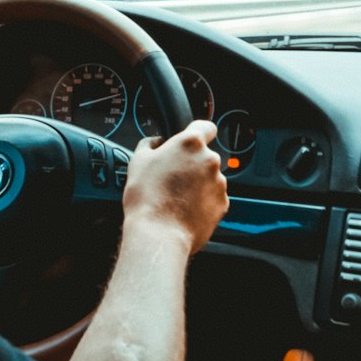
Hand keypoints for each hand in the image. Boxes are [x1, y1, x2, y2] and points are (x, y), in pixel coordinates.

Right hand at [122, 119, 227, 253]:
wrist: (159, 234)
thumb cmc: (147, 199)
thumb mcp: (138, 161)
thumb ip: (150, 144)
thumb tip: (156, 142)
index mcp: (190, 143)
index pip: (205, 126)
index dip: (197, 131)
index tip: (191, 139)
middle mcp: (210, 160)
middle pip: (205, 155)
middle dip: (192, 164)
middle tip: (172, 177)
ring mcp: (219, 183)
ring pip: (209, 177)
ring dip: (197, 183)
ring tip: (176, 197)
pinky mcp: (222, 204)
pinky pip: (213, 197)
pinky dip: (203, 201)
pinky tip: (184, 209)